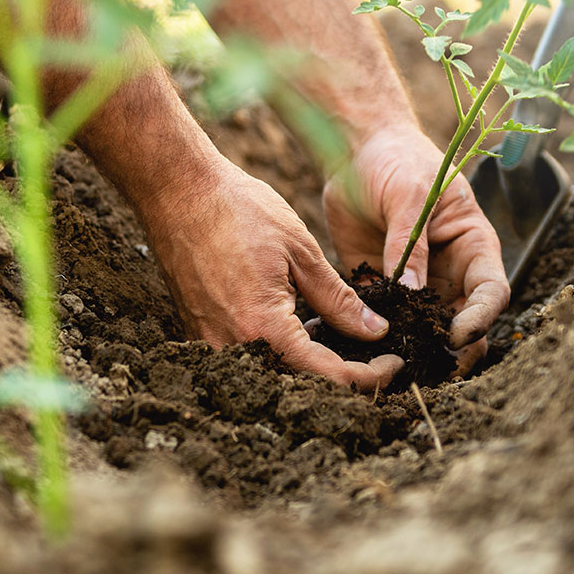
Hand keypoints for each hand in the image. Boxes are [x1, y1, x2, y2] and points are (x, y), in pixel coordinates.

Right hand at [142, 157, 404, 389]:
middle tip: (375, 353)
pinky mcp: (200, 331)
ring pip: (274, 372)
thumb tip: (375, 332)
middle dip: (344, 374)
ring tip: (337, 331)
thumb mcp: (301, 251)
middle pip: (300, 383)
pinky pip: (249, 355)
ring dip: (311, 362)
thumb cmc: (238, 210)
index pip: (329, 376)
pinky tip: (299, 320)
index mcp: (263, 328)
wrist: (177, 191)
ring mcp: (210, 342)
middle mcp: (233, 347)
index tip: (396, 362)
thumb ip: (339, 300)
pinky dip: (281, 347)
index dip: (370, 376)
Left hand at [323, 125, 510, 371]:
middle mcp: (450, 272)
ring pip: (427, 330)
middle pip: (464, 322)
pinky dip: (378, 336)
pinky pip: (386, 320)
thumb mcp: (409, 194)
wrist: (357, 150)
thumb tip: (411, 293)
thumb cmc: (397, 160)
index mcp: (472, 246)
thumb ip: (409, 242)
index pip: (491, 291)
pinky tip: (362, 351)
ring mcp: (418, 284)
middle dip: (454, 349)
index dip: (481, 318)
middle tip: (431, 369)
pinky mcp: (383, 287)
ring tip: (397, 368)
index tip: (457, 336)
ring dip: (416, 349)